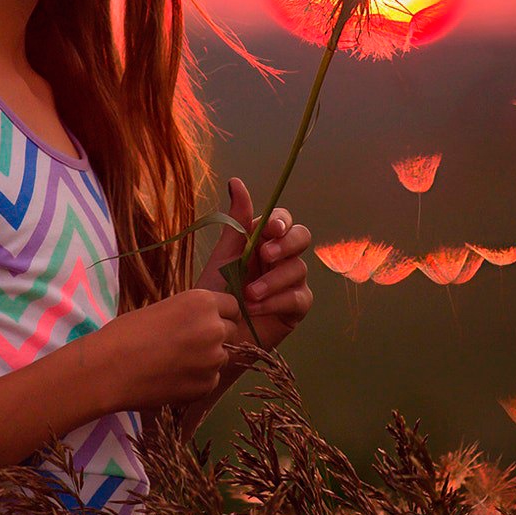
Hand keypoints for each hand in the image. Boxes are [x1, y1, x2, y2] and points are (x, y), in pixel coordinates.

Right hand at [90, 283, 239, 408]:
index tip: (210, 322)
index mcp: (203, 302)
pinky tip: (171, 380)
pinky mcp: (206, 386)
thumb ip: (191, 315)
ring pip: (220, 358)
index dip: (221, 315)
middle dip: (215, 337)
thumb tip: (205, 323)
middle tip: (189, 345)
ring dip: (206, 361)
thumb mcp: (164, 309)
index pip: (233, 307)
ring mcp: (213, 360)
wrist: (108, 369)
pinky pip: (210, 381)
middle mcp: (215, 328)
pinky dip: (196, 381)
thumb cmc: (126, 333)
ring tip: (174, 364)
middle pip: (231, 332)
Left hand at [191, 176, 315, 350]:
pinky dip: (276, 301)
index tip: (270, 229)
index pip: (283, 221)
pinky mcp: (297, 307)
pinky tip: (255, 308)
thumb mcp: (223, 256)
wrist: (213, 334)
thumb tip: (236, 180)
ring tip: (248, 294)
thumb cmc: (216, 294)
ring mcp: (292, 281)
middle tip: (266, 255)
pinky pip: (298, 296)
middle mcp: (282, 258)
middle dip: (286, 244)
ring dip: (272, 280)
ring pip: (298, 268)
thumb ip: (236, 222)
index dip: (281, 222)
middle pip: (302, 237)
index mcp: (264, 241)